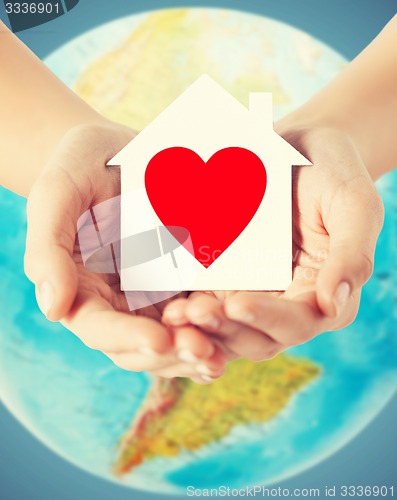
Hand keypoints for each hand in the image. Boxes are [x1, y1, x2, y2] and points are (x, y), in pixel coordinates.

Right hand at [24, 122, 226, 382]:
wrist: (120, 149)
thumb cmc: (81, 167)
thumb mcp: (57, 194)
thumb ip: (49, 249)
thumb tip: (53, 309)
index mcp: (82, 289)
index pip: (99, 327)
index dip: (127, 337)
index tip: (158, 339)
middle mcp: (119, 301)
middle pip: (140, 346)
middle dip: (171, 353)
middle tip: (204, 351)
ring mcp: (153, 294)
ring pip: (173, 339)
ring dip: (197, 351)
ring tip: (223, 354)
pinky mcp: (183, 281)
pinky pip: (199, 313)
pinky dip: (216, 328)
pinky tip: (240, 329)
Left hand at [163, 126, 384, 361]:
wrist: (297, 148)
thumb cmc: (333, 171)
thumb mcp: (354, 204)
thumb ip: (351, 255)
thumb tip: (332, 306)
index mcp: (325, 294)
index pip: (298, 322)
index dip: (267, 318)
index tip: (236, 304)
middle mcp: (289, 304)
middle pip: (257, 336)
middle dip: (225, 329)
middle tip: (193, 313)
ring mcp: (255, 295)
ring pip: (227, 329)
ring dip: (201, 329)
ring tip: (175, 315)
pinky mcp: (227, 281)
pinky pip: (207, 303)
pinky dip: (189, 310)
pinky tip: (168, 302)